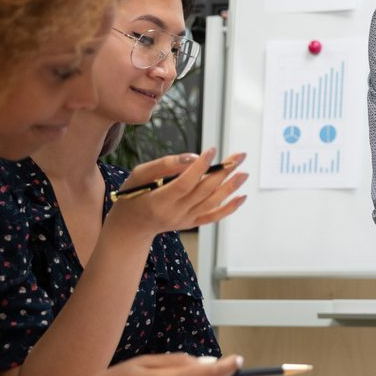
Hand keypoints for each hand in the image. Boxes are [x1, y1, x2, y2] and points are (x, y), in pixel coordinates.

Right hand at [106, 148, 248, 239]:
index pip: (184, 183)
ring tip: (244, 172)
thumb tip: (193, 158)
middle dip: (223, 172)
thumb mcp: (138, 176)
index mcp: (159, 201)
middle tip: (239, 156)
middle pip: (203, 192)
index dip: (200, 167)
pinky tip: (242, 197)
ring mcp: (184, 220)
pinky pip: (213, 217)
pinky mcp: (191, 223)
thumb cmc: (133, 194)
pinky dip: (229, 208)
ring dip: (230, 188)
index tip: (212, 150)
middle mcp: (174, 213)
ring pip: (212, 203)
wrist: (131, 226)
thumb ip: (163, 165)